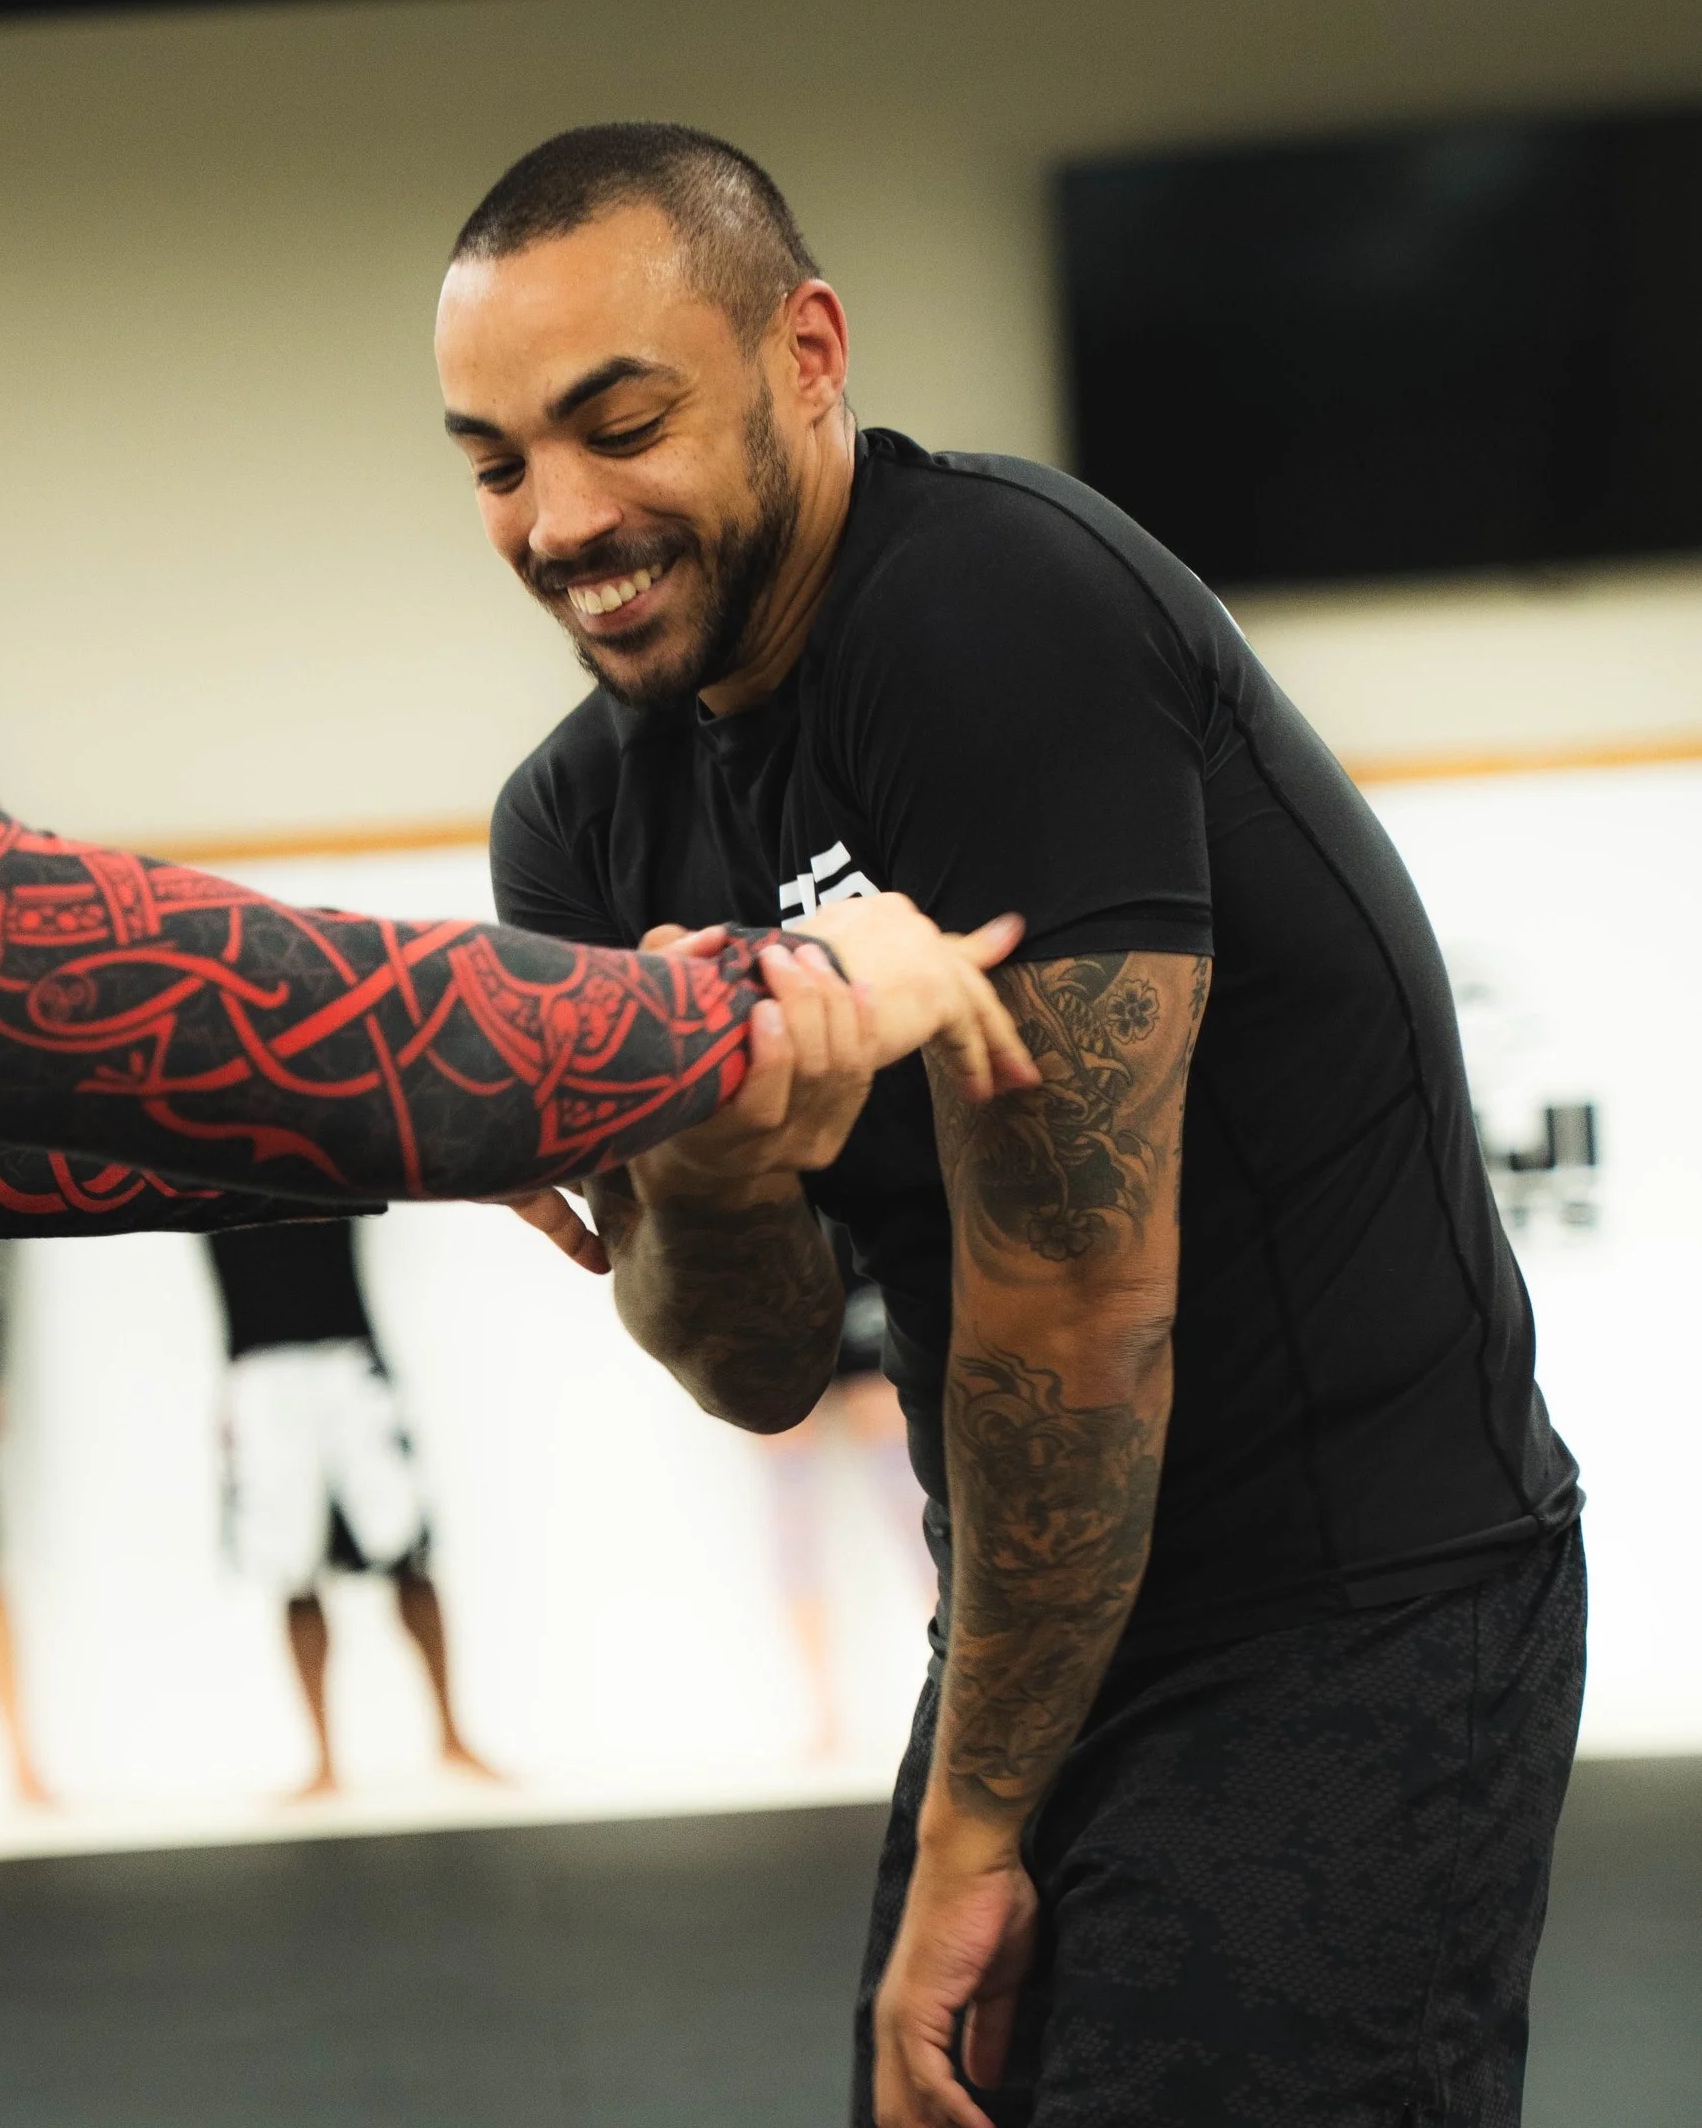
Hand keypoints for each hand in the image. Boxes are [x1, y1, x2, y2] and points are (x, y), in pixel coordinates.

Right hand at [503, 926, 873, 1265]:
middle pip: (811, 1079)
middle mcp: (768, 1155)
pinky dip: (863, 1027)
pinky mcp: (833, 1133)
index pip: (761, 1110)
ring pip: (844, 1073)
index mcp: (716, 1142)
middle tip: (782, 956)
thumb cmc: (667, 1080)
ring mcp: (806, 1147)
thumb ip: (668, 978)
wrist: (697, 1151)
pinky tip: (858, 985)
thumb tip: (713, 938)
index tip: (762, 1004)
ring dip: (835, 1006)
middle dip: (806, 1007)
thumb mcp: (651, 1036)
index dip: (773, 1057)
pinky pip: (862, 1077)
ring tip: (810, 957)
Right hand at [795, 897, 1038, 1103]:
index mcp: (881, 915)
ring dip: (996, 1044)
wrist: (775, 985)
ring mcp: (926, 952)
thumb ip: (843, 971)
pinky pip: (963, 1032)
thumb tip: (842, 988)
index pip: (932, 939)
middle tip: (1018, 1041)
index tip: (1004, 937)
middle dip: (990, 1011)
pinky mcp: (935, 990)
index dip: (970, 948)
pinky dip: (972, 1063)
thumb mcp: (811, 968)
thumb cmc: (774, 985)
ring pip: (973, 1001)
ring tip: (1015, 1080)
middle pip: (962, 970)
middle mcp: (909, 924)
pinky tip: (978, 1092)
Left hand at [874, 1838, 1040, 2127]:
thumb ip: (988, 2031)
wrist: (974, 1856)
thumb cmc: (987, 1903)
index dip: (933, 2124)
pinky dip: (958, 2114)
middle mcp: (894, 2023)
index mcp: (910, 2017)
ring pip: (905, 2105)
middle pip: (898, 2111)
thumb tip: (984, 2080)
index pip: (908, 2096)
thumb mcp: (997, 1983)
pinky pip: (932, 2081)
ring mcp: (900, 2017)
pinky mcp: (916, 2008)